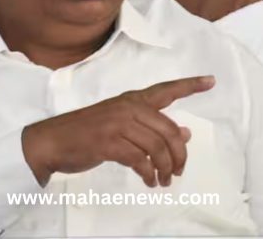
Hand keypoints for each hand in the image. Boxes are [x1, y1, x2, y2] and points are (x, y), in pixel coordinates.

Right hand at [22, 75, 214, 187]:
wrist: (52, 141)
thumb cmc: (86, 133)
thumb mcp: (119, 125)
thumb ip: (150, 127)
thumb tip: (185, 134)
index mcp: (131, 100)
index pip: (166, 90)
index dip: (189, 85)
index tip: (210, 81)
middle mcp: (127, 108)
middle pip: (168, 130)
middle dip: (179, 154)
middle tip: (179, 171)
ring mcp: (117, 124)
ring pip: (157, 147)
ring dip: (165, 168)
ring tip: (163, 180)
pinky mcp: (109, 142)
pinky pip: (140, 160)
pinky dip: (149, 174)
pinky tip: (149, 181)